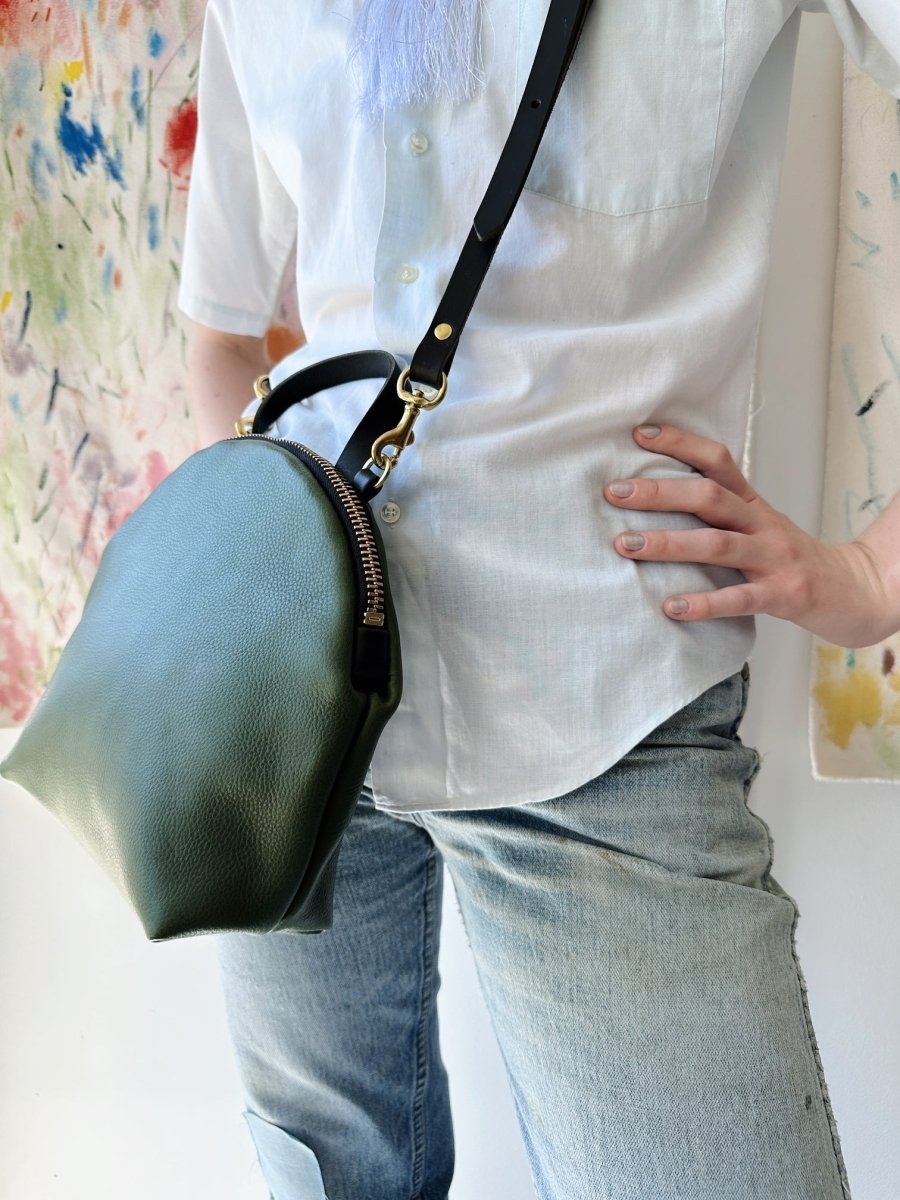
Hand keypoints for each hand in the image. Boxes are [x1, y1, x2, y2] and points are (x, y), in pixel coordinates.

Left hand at [604, 423, 898, 648]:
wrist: (855, 592)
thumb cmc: (791, 561)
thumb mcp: (757, 527)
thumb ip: (716, 515)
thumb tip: (653, 499)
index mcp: (752, 503)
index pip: (716, 461)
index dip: (680, 443)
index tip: (638, 434)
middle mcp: (761, 523)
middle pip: (708, 497)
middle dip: (658, 493)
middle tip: (614, 493)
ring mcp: (774, 558)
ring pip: (716, 544)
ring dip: (667, 544)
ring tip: (625, 546)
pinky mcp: (783, 595)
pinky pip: (738, 599)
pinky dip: (703, 602)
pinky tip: (670, 607)